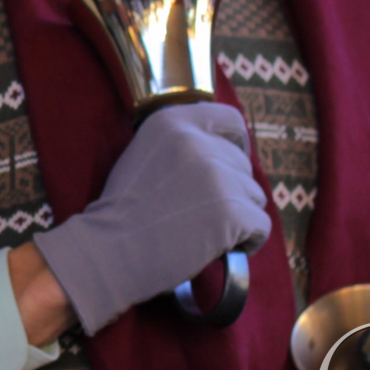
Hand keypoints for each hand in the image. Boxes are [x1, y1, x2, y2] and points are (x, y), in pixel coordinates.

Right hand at [31, 101, 270, 335]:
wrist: (110, 250)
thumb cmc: (122, 210)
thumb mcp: (142, 154)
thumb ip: (180, 144)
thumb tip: (222, 152)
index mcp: (172, 121)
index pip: (229, 119)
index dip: (235, 143)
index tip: (228, 164)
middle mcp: (197, 141)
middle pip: (244, 165)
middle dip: (232, 190)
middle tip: (200, 212)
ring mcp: (216, 175)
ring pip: (254, 196)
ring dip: (237, 216)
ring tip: (203, 230)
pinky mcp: (232, 211)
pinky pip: (260, 226)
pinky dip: (247, 241)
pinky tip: (218, 248)